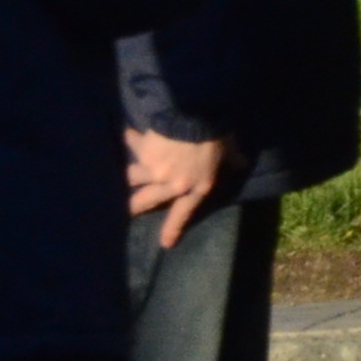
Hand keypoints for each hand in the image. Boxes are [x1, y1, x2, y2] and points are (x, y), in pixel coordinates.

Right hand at [126, 129, 232, 249]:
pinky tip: (126, 135)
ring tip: (117, 175)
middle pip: (146, 200)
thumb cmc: (217, 136)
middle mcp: (172, 184)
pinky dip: (130, 139)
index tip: (165, 244)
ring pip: (132, 177)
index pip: (183, 213)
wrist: (196, 117)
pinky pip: (133, 145)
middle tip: (126, 211)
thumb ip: (234, 160)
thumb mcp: (230, 150)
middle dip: (134, 207)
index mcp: (196, 187)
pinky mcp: (144, 151)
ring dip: (128, 176)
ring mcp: (154, 169)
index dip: (173, 229)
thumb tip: (243, 165)